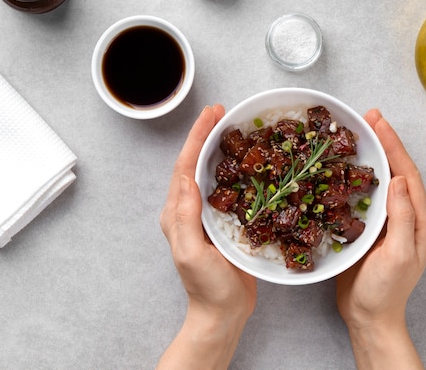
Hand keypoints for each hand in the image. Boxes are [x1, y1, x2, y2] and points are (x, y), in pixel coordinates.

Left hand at [157, 105, 256, 369]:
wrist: (224, 312)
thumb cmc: (208, 287)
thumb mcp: (191, 252)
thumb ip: (185, 216)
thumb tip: (186, 178)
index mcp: (178, 212)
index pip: (185, 166)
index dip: (197, 138)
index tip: (211, 115)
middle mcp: (189, 209)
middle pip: (196, 163)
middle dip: (207, 135)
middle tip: (223, 113)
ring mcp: (207, 215)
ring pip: (212, 173)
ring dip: (220, 148)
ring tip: (234, 128)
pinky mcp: (225, 222)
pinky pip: (229, 189)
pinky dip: (235, 170)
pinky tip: (248, 162)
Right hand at [336, 109, 425, 369]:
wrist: (369, 317)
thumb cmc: (385, 291)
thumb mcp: (397, 255)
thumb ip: (402, 218)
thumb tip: (396, 179)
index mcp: (419, 220)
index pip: (406, 173)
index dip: (393, 145)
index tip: (378, 122)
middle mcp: (407, 216)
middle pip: (396, 170)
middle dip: (384, 142)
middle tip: (368, 118)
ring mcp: (388, 222)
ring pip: (381, 180)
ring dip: (372, 155)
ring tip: (358, 134)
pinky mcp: (371, 229)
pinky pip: (365, 195)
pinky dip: (357, 176)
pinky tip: (345, 168)